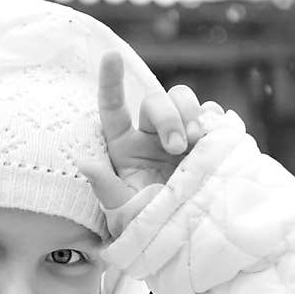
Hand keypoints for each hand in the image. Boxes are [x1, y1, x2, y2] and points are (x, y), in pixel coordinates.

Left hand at [77, 51, 222, 211]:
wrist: (187, 237)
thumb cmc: (148, 225)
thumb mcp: (123, 211)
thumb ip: (104, 186)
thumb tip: (82, 161)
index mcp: (123, 147)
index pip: (113, 108)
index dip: (111, 81)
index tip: (111, 56)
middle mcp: (150, 135)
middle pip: (155, 100)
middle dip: (169, 116)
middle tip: (178, 146)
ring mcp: (179, 135)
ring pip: (182, 98)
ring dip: (189, 114)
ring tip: (195, 143)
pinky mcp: (205, 141)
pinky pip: (209, 114)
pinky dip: (212, 117)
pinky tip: (212, 133)